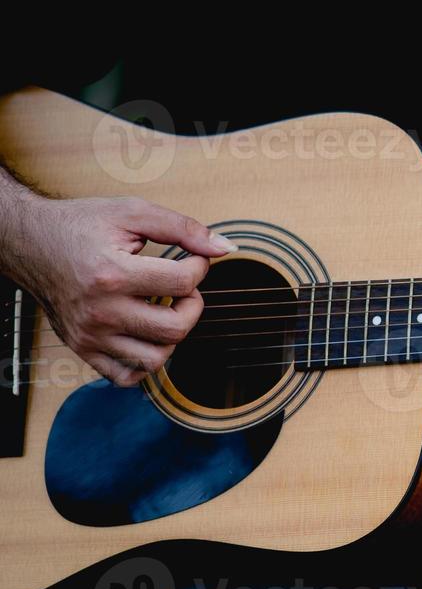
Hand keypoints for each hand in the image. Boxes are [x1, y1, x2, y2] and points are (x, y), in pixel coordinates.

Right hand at [2, 195, 234, 385]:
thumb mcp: (132, 212)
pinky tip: (145, 334)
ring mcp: (90, 335)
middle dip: (192, 306)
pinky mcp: (83, 348)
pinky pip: (125, 376)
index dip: (200, 267)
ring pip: (155, 359)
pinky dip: (144, 363)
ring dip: (171, 337)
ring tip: (162, 311)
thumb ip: (183, 228)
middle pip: (175, 328)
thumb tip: (225, 249)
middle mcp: (99, 311)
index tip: (192, 260)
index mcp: (112, 274)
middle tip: (182, 289)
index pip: (182, 283)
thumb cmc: (81, 225)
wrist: (29, 242)